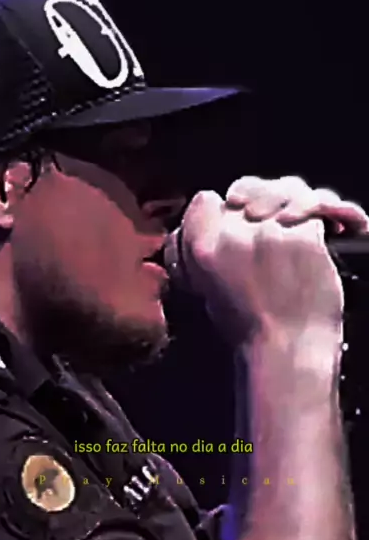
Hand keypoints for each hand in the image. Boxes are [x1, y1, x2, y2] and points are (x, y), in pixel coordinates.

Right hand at [178, 176, 368, 346]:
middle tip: (265, 222)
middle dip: (256, 202)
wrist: (286, 349)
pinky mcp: (308, 236)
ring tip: (297, 220)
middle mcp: (236, 234)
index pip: (204, 200)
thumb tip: (211, 231)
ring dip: (293, 202)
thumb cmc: (249, 331)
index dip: (218, 208)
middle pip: (245, 190)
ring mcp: (273, 232)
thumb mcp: (206, 293)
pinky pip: (319, 207)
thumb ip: (204, 257)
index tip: (229, 219)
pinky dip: (331, 213)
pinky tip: (336, 224)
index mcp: (203, 249)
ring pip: (284, 190)